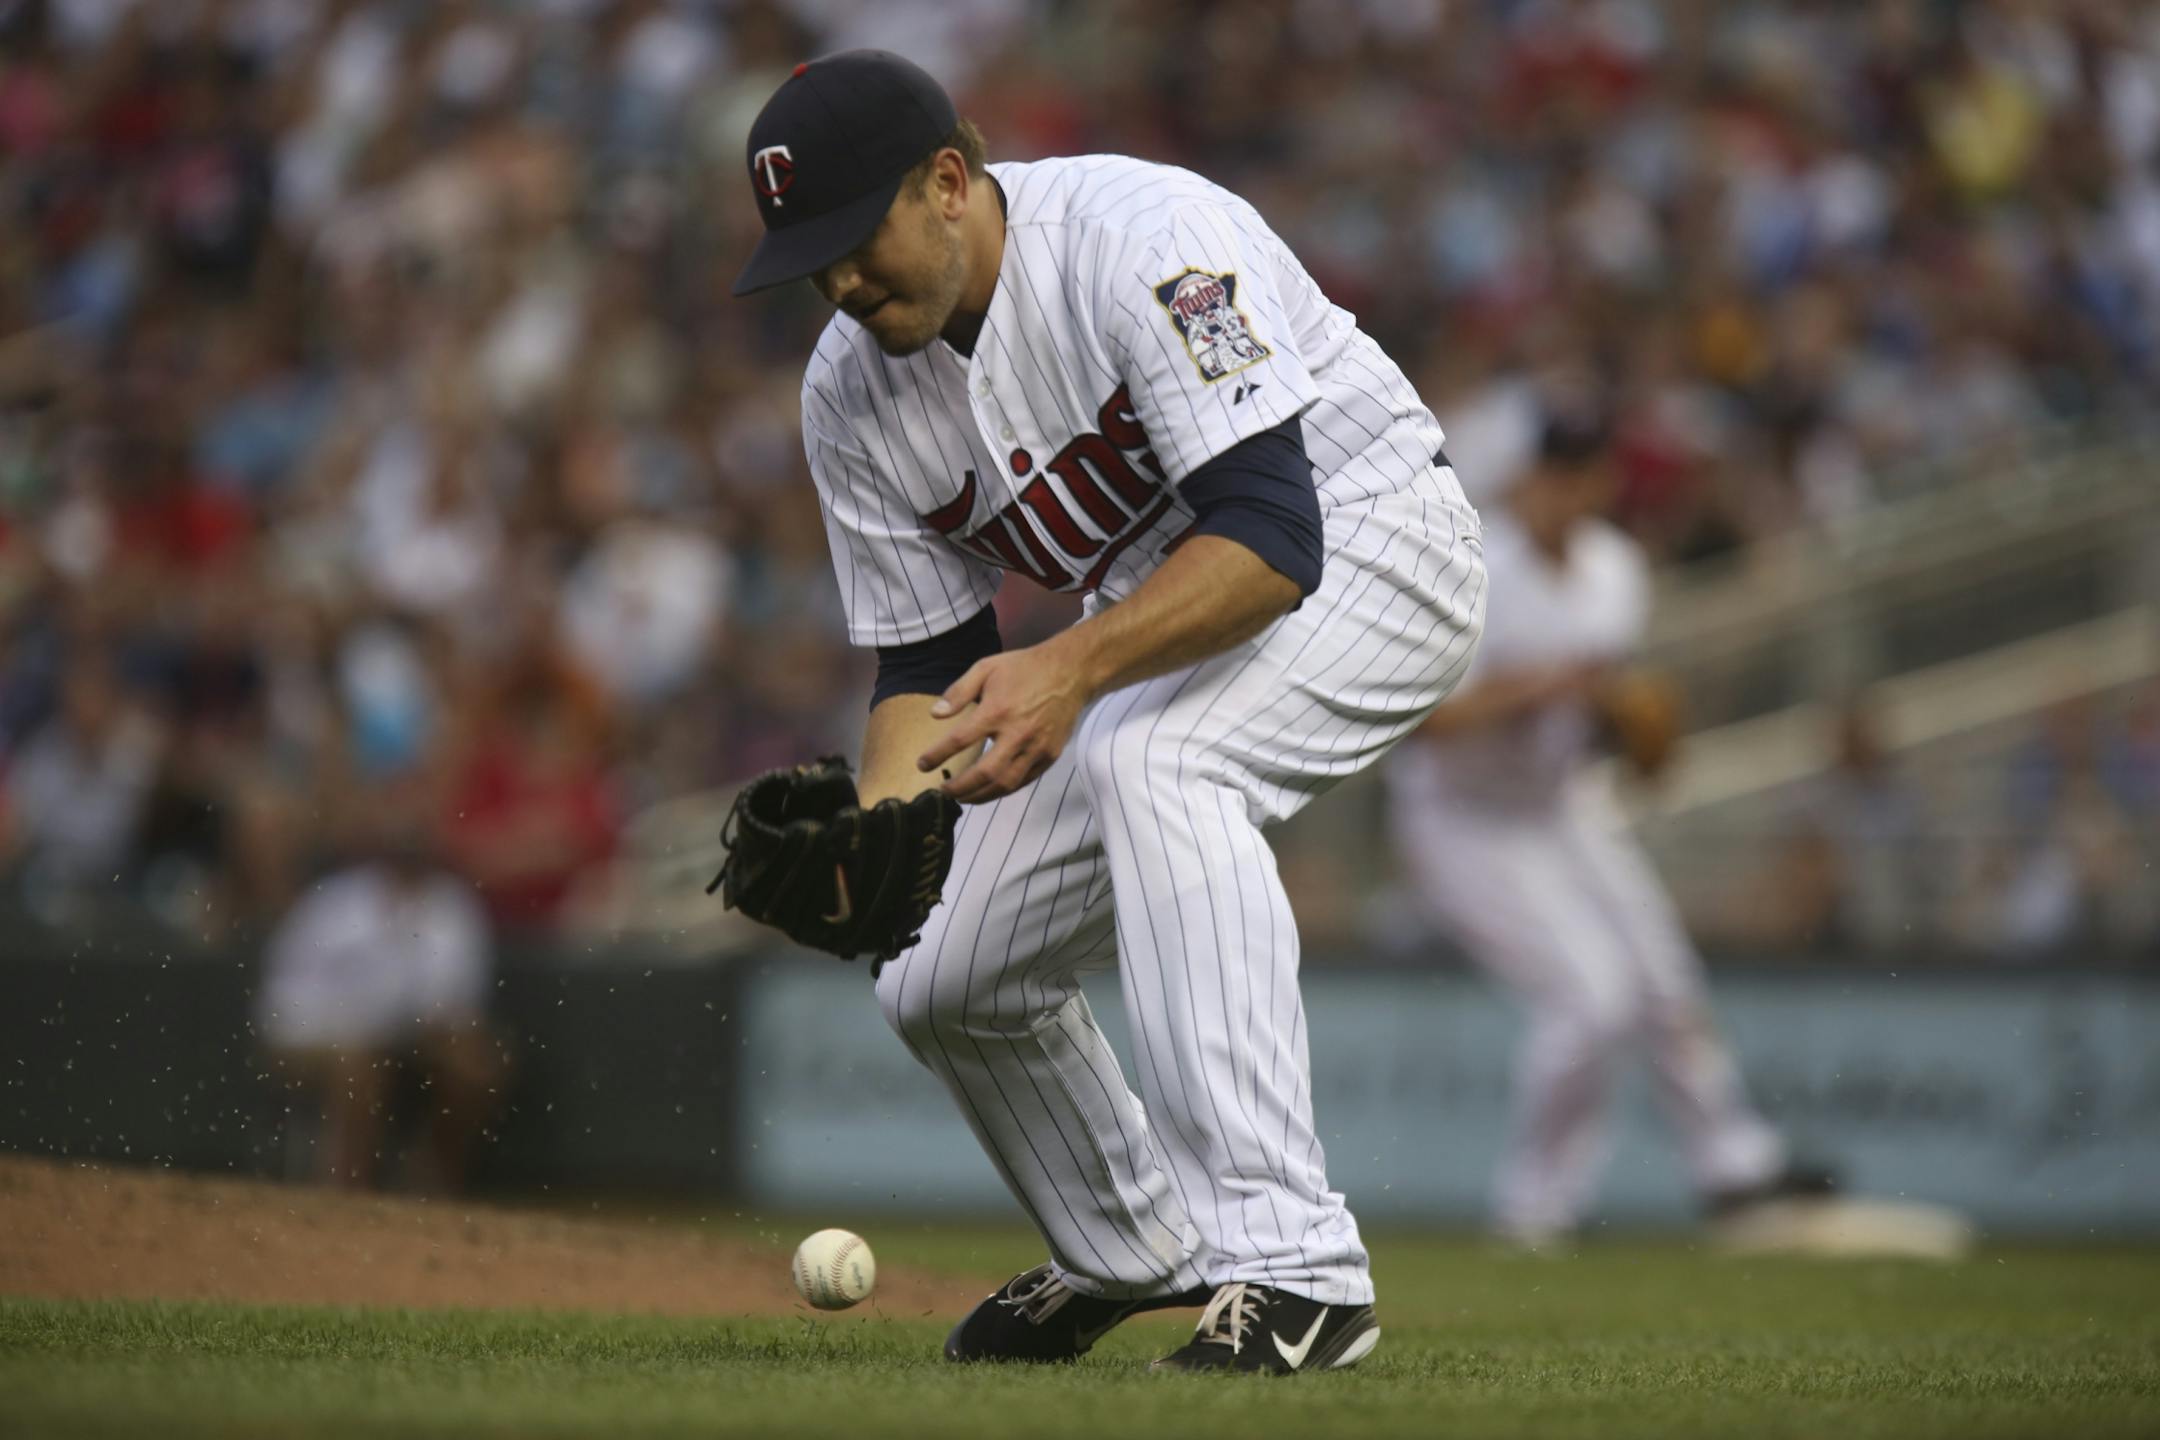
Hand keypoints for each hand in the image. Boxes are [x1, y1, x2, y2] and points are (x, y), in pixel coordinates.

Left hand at [916, 636, 1094, 804]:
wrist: (1071, 672)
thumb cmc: (1024, 668)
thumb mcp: (986, 668)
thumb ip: (958, 692)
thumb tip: (934, 714)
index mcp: (997, 710)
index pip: (960, 740)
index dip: (937, 755)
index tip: (922, 764)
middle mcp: (1017, 733)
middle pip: (984, 773)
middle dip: (959, 788)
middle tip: (944, 790)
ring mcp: (1036, 748)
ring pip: (1005, 784)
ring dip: (980, 796)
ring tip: (964, 797)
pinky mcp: (1050, 755)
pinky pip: (1024, 781)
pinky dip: (1003, 790)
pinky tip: (990, 790)